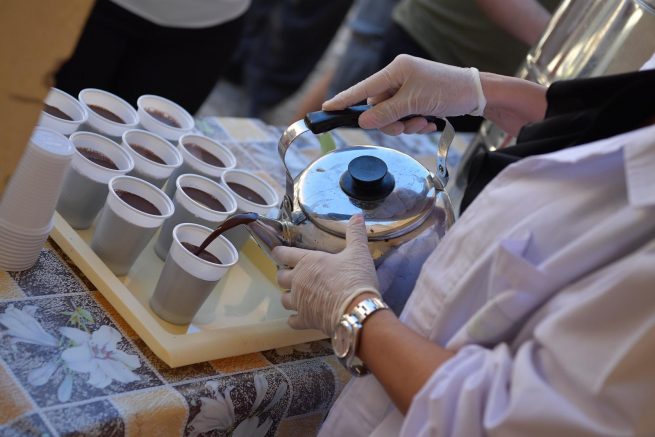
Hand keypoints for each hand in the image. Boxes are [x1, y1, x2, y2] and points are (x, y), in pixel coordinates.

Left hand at [273, 215, 379, 336]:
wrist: (357, 310)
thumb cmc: (355, 278)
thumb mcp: (358, 252)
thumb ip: (355, 233)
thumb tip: (358, 215)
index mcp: (308, 262)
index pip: (285, 254)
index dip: (279, 252)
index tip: (276, 251)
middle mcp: (299, 281)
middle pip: (280, 278)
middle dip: (284, 275)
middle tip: (290, 274)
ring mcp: (300, 302)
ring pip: (284, 299)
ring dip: (288, 296)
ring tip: (294, 295)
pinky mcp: (305, 320)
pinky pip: (293, 321)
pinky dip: (294, 319)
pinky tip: (297, 318)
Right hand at [322, 54, 485, 134]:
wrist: (477, 94)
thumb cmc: (448, 90)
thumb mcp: (414, 103)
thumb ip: (386, 113)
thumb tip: (363, 122)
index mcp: (395, 71)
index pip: (363, 88)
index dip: (344, 100)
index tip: (327, 108)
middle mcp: (398, 78)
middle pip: (377, 108)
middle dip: (391, 122)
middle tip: (407, 125)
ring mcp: (407, 89)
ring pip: (391, 116)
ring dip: (405, 125)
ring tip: (423, 122)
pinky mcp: (416, 99)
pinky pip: (404, 117)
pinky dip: (414, 124)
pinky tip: (429, 122)